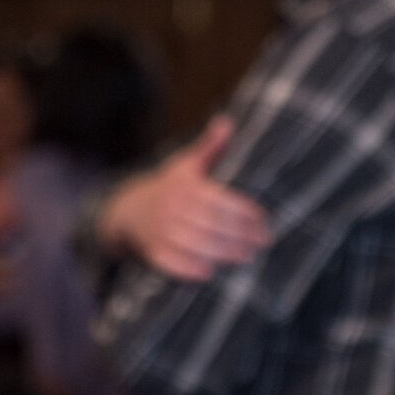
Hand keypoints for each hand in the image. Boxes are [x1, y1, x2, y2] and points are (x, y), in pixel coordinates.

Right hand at [96, 115, 269, 281]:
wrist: (130, 209)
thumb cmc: (171, 186)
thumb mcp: (187, 163)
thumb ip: (210, 146)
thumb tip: (226, 121)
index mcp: (184, 186)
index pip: (218, 199)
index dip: (242, 210)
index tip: (263, 218)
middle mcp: (171, 207)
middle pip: (209, 223)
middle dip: (239, 234)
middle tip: (264, 241)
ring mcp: (160, 230)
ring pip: (194, 243)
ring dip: (222, 252)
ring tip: (248, 258)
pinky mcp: (153, 251)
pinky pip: (170, 261)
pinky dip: (188, 268)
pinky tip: (210, 273)